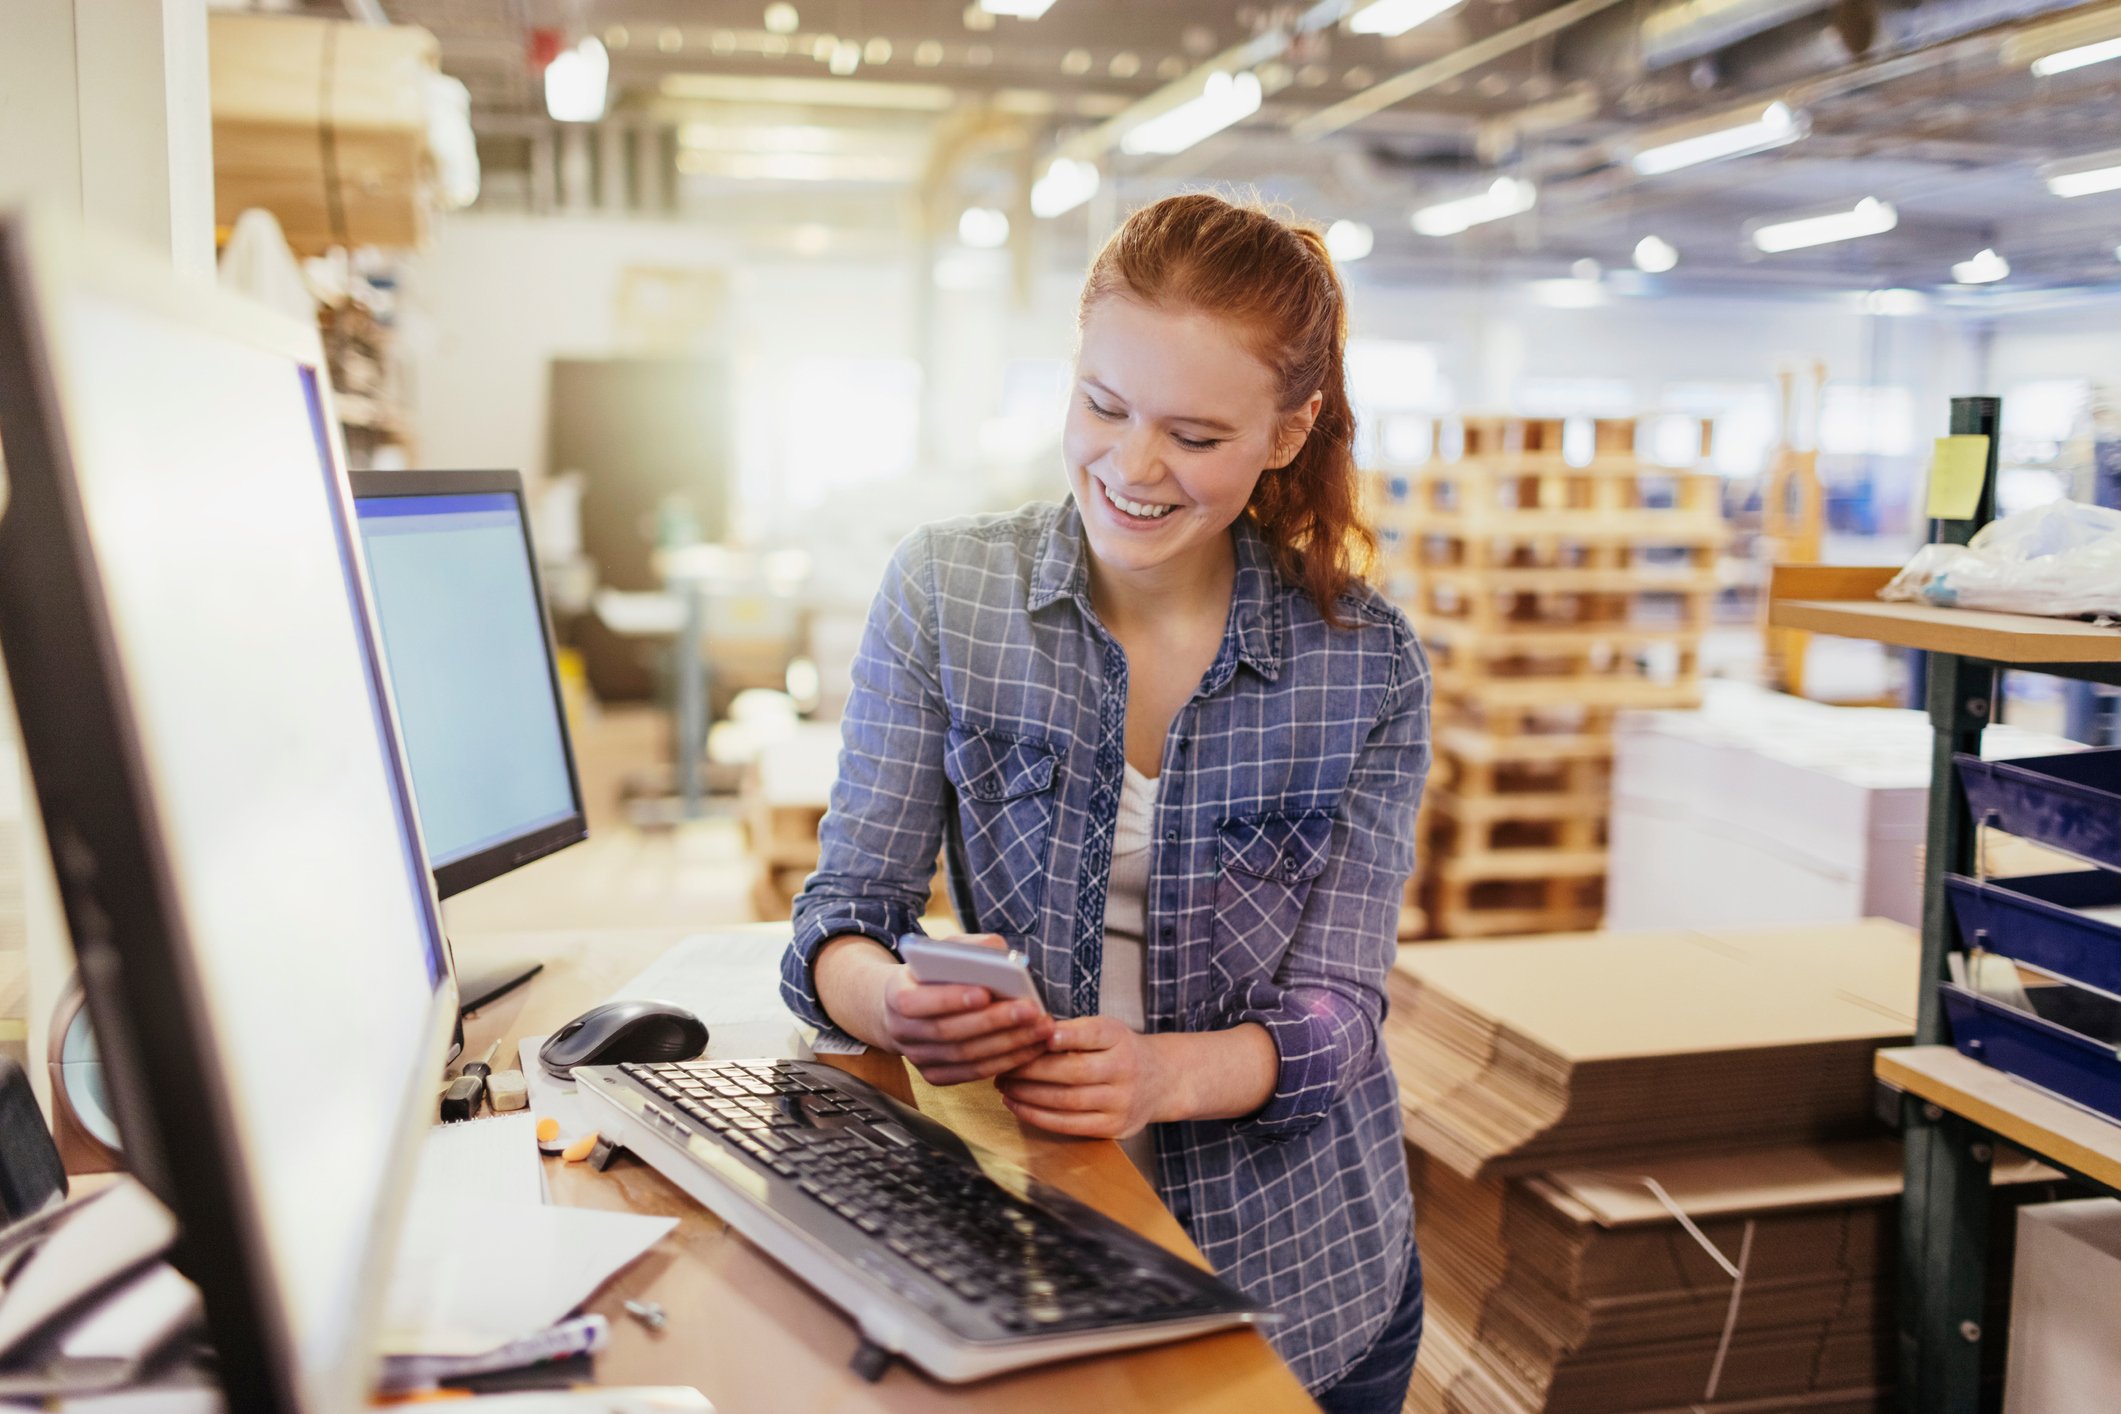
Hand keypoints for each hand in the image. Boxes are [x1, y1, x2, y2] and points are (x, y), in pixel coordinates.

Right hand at [877, 934, 1053, 1086]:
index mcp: (896, 995)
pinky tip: (1031, 1047)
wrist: (909, 1008)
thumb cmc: (934, 973)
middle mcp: (902, 1031)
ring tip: (1041, 1028)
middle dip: (993, 1022)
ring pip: (965, 1056)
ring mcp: (918, 1058)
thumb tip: (1000, 952)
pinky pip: (973, 1073)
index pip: (916, 1002)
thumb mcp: (944, 951)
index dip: (950, 999)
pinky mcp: (936, 1076)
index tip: (986, 992)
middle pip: (948, 1032)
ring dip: (1008, 1044)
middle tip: (1031, 1010)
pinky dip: (1005, 1061)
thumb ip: (969, 946)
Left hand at [995, 1015, 1167, 1139]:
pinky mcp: (1114, 1127)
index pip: (1092, 1034)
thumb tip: (1026, 1031)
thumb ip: (1072, 1032)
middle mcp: (1125, 1070)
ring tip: (1004, 1085)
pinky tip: (1018, 1105)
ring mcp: (1121, 1101)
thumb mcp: (1106, 1030)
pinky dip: (1038, 1116)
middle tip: (1003, 1065)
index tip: (1039, 1034)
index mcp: (1120, 1038)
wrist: (1162, 1080)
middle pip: (1073, 1071)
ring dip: (1028, 1094)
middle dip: (1031, 1069)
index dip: (1066, 1036)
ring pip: (1067, 1100)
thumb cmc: (1120, 1051)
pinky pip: (1070, 1125)